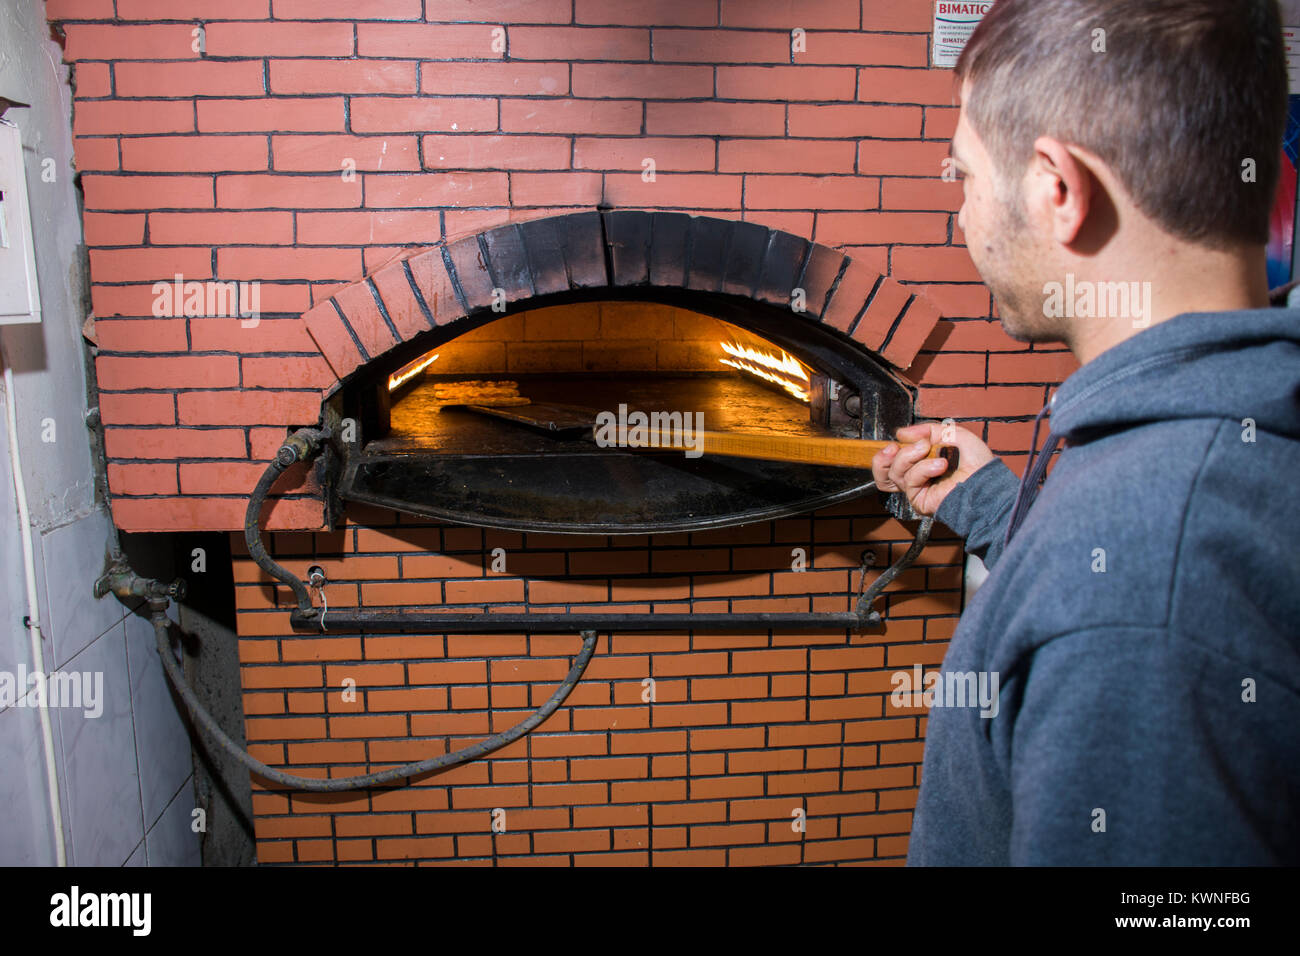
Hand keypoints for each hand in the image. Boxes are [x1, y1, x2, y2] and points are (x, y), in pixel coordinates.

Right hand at [871, 420, 995, 516]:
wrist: (987, 481)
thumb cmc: (978, 464)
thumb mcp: (953, 434)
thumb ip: (928, 430)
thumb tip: (901, 433)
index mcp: (922, 462)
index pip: (892, 458)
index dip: (888, 449)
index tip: (899, 437)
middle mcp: (917, 476)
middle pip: (885, 467)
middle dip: (888, 454)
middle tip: (901, 445)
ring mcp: (917, 488)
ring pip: (894, 471)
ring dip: (909, 456)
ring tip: (929, 450)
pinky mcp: (919, 499)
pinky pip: (910, 480)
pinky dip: (924, 468)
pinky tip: (940, 465)